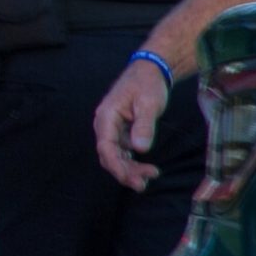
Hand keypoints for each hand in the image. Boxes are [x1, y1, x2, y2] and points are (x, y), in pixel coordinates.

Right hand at [95, 61, 170, 190]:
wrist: (150, 71)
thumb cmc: (148, 84)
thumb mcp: (148, 104)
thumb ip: (144, 126)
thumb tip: (140, 149)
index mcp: (106, 117)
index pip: (106, 147)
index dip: (117, 166)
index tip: (132, 178)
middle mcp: (105, 125)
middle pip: (108, 155)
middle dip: (124, 171)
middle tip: (144, 183)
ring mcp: (112, 130)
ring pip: (115, 156)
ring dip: (130, 169)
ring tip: (150, 176)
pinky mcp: (121, 132)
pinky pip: (122, 152)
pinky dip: (133, 162)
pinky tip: (146, 169)